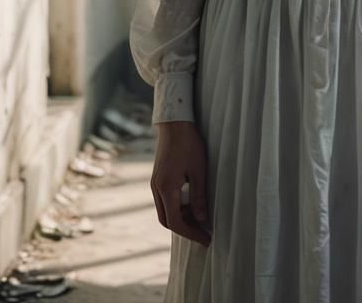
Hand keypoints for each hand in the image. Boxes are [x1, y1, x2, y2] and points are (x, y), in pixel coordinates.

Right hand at [150, 120, 211, 245]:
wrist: (174, 123)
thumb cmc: (189, 143)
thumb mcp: (199, 170)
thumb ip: (199, 196)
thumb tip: (202, 219)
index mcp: (166, 188)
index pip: (176, 222)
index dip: (191, 233)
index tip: (206, 238)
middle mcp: (157, 189)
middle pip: (167, 220)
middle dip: (185, 229)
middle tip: (203, 232)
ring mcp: (155, 183)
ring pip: (165, 211)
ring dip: (181, 217)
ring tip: (201, 216)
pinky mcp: (158, 178)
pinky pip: (165, 200)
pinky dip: (177, 207)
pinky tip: (192, 202)